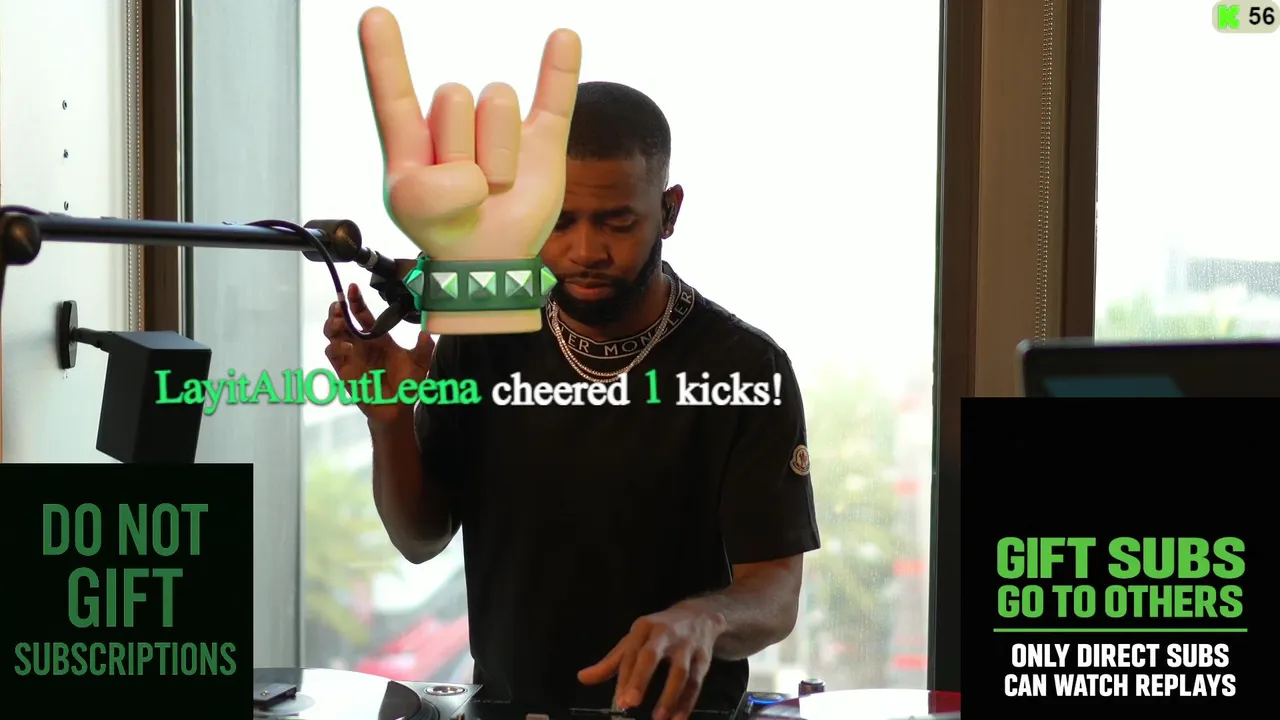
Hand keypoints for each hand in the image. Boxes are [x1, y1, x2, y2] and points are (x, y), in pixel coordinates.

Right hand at [323, 283, 434, 426]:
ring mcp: (351, 357)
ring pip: (332, 335)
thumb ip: (423, 348)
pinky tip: (346, 345)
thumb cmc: (408, 384)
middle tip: (339, 304)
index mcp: (378, 338)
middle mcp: (361, 344)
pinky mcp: (345, 371)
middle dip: (336, 310)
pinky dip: (336, 347)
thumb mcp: (420, 363)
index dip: (355, 300)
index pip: (362, 314)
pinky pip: (333, 355)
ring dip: (332, 325)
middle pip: (341, 321)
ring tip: (339, 321)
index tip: (353, 287)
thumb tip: (426, 333)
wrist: (400, 408)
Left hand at [359, 8, 582, 334]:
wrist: (488, 262)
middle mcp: (454, 122)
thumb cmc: (442, 231)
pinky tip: (564, 37)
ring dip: (498, 157)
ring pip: (497, 102)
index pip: (393, 89)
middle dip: (460, 150)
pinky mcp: (541, 139)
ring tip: (494, 189)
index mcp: (411, 137)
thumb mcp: (412, 212)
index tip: (373, 16)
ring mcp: (499, 128)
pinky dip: (561, 67)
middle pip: (454, 97)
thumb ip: (432, 190)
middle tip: (464, 192)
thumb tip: (476, 174)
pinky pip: (556, 95)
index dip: (384, 54)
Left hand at [578, 608, 726, 719]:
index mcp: (643, 628)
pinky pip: (696, 683)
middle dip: (640, 679)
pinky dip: (688, 703)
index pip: (631, 653)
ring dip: (669, 697)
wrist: (700, 616)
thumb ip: (610, 663)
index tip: (619, 702)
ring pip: (679, 672)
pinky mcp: (704, 658)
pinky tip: (678, 719)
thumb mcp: (634, 641)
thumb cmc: (658, 633)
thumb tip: (582, 678)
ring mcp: (687, 645)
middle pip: (651, 656)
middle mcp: (665, 633)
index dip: (625, 677)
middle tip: (630, 703)